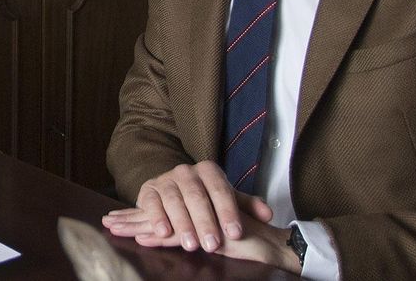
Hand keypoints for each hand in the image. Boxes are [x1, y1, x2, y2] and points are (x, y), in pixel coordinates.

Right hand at [102, 161, 271, 252]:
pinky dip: (157, 218)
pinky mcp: (148, 191)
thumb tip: (267, 214)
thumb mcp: (226, 199)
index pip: (220, 190)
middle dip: (205, 222)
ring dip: (182, 223)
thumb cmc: (204, 198)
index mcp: (208, 170)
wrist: (173, 190)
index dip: (228, 211)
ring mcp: (165, 180)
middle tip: (213, 244)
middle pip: (196, 196)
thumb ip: (247, 205)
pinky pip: (151, 203)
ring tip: (191, 245)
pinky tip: (164, 233)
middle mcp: (186, 171)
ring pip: (174, 200)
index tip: (236, 232)